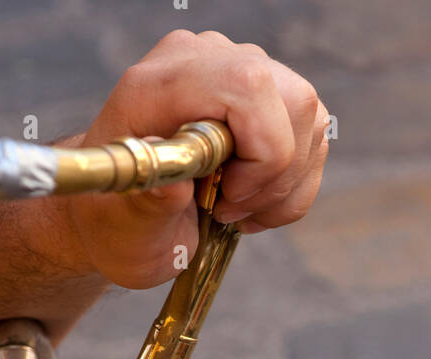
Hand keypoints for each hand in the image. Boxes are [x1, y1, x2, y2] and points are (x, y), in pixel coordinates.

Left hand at [58, 29, 329, 289]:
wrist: (121, 215)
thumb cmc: (118, 220)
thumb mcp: (124, 225)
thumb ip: (149, 202)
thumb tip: (172, 184)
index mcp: (162, 81)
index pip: (249, 85)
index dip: (261, 152)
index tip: (226, 197)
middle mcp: (206, 61)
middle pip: (294, 101)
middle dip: (276, 175)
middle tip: (228, 211)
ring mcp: (240, 75)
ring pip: (310, 122)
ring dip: (284, 187)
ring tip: (234, 211)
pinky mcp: (267, 102)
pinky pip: (312, 141)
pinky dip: (292, 190)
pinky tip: (251, 205)